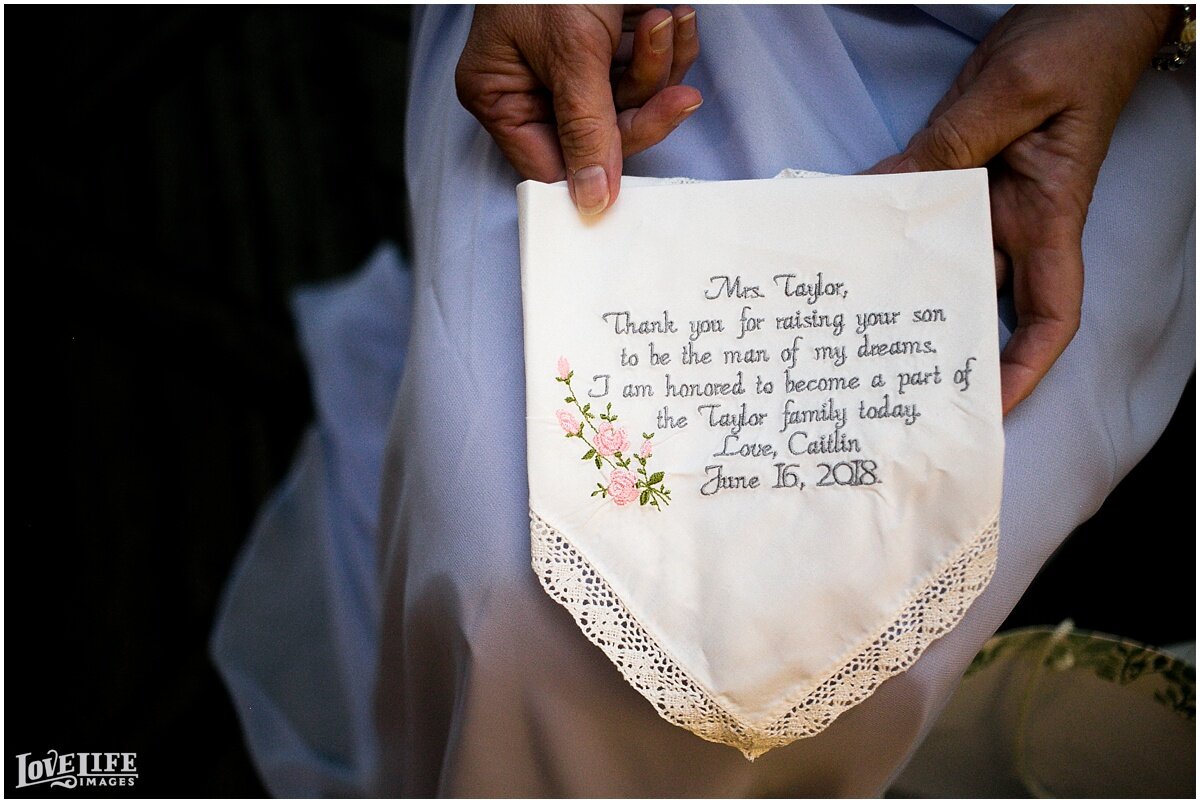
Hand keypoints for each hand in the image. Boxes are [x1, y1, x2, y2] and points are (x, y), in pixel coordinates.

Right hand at [456, 5, 702, 214]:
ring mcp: (568, 67)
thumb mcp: (571, 48)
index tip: (640, 142)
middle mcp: (531, 87)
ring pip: (629, 100)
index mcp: (500, 95)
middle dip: (642, 99)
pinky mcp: (603, 44)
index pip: (552, 162)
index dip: (599, 163)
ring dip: (659, 62)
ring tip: (664, 18)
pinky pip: (642, 67)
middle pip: (600, 133)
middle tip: (675, 87)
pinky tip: (670, 15)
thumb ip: (586, 125)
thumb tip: (592, 197)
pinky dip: (663, 41)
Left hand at [870, 5, 1172, 413]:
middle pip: (980, 301)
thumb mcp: (1012, 93)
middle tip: (888, 385)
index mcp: (1049, 216)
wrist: (1084, 2)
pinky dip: (887, 228)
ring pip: (940, 259)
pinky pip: (920, 209)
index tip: (990, 409)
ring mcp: (988, 196)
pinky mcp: (960, 167)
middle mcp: (1016, 219)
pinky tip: (847, 241)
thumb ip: (948, 148)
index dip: (1024, 370)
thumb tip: (882, 196)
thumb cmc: (1076, 42)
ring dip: (901, 287)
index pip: (1049, 316)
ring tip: (849, 324)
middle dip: (941, 345)